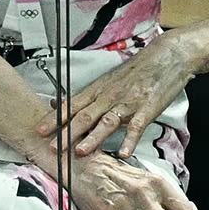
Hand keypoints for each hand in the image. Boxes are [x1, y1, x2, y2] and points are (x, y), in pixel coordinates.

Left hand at [38, 32, 199, 157]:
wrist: (168, 56)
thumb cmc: (137, 70)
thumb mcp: (107, 80)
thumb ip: (85, 96)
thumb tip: (56, 104)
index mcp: (99, 89)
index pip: (72, 105)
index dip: (55, 118)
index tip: (40, 130)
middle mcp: (110, 96)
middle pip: (85, 115)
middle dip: (67, 132)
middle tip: (54, 146)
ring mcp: (129, 102)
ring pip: (107, 121)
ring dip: (93, 138)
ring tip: (81, 152)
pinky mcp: (148, 108)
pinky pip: (137, 126)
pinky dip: (130, 140)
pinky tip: (124, 153)